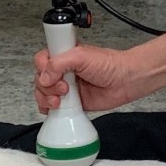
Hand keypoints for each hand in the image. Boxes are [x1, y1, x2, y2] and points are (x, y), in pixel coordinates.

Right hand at [33, 45, 149, 113]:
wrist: (125, 81)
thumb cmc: (109, 65)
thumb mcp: (81, 56)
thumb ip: (59, 63)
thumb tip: (44, 77)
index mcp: (63, 55)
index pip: (41, 60)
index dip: (42, 68)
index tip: (52, 74)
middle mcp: (62, 71)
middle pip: (39, 79)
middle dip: (47, 86)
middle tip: (64, 88)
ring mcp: (65, 88)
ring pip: (43, 94)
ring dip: (47, 99)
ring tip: (61, 100)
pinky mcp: (70, 103)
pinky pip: (52, 108)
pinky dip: (50, 110)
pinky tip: (58, 109)